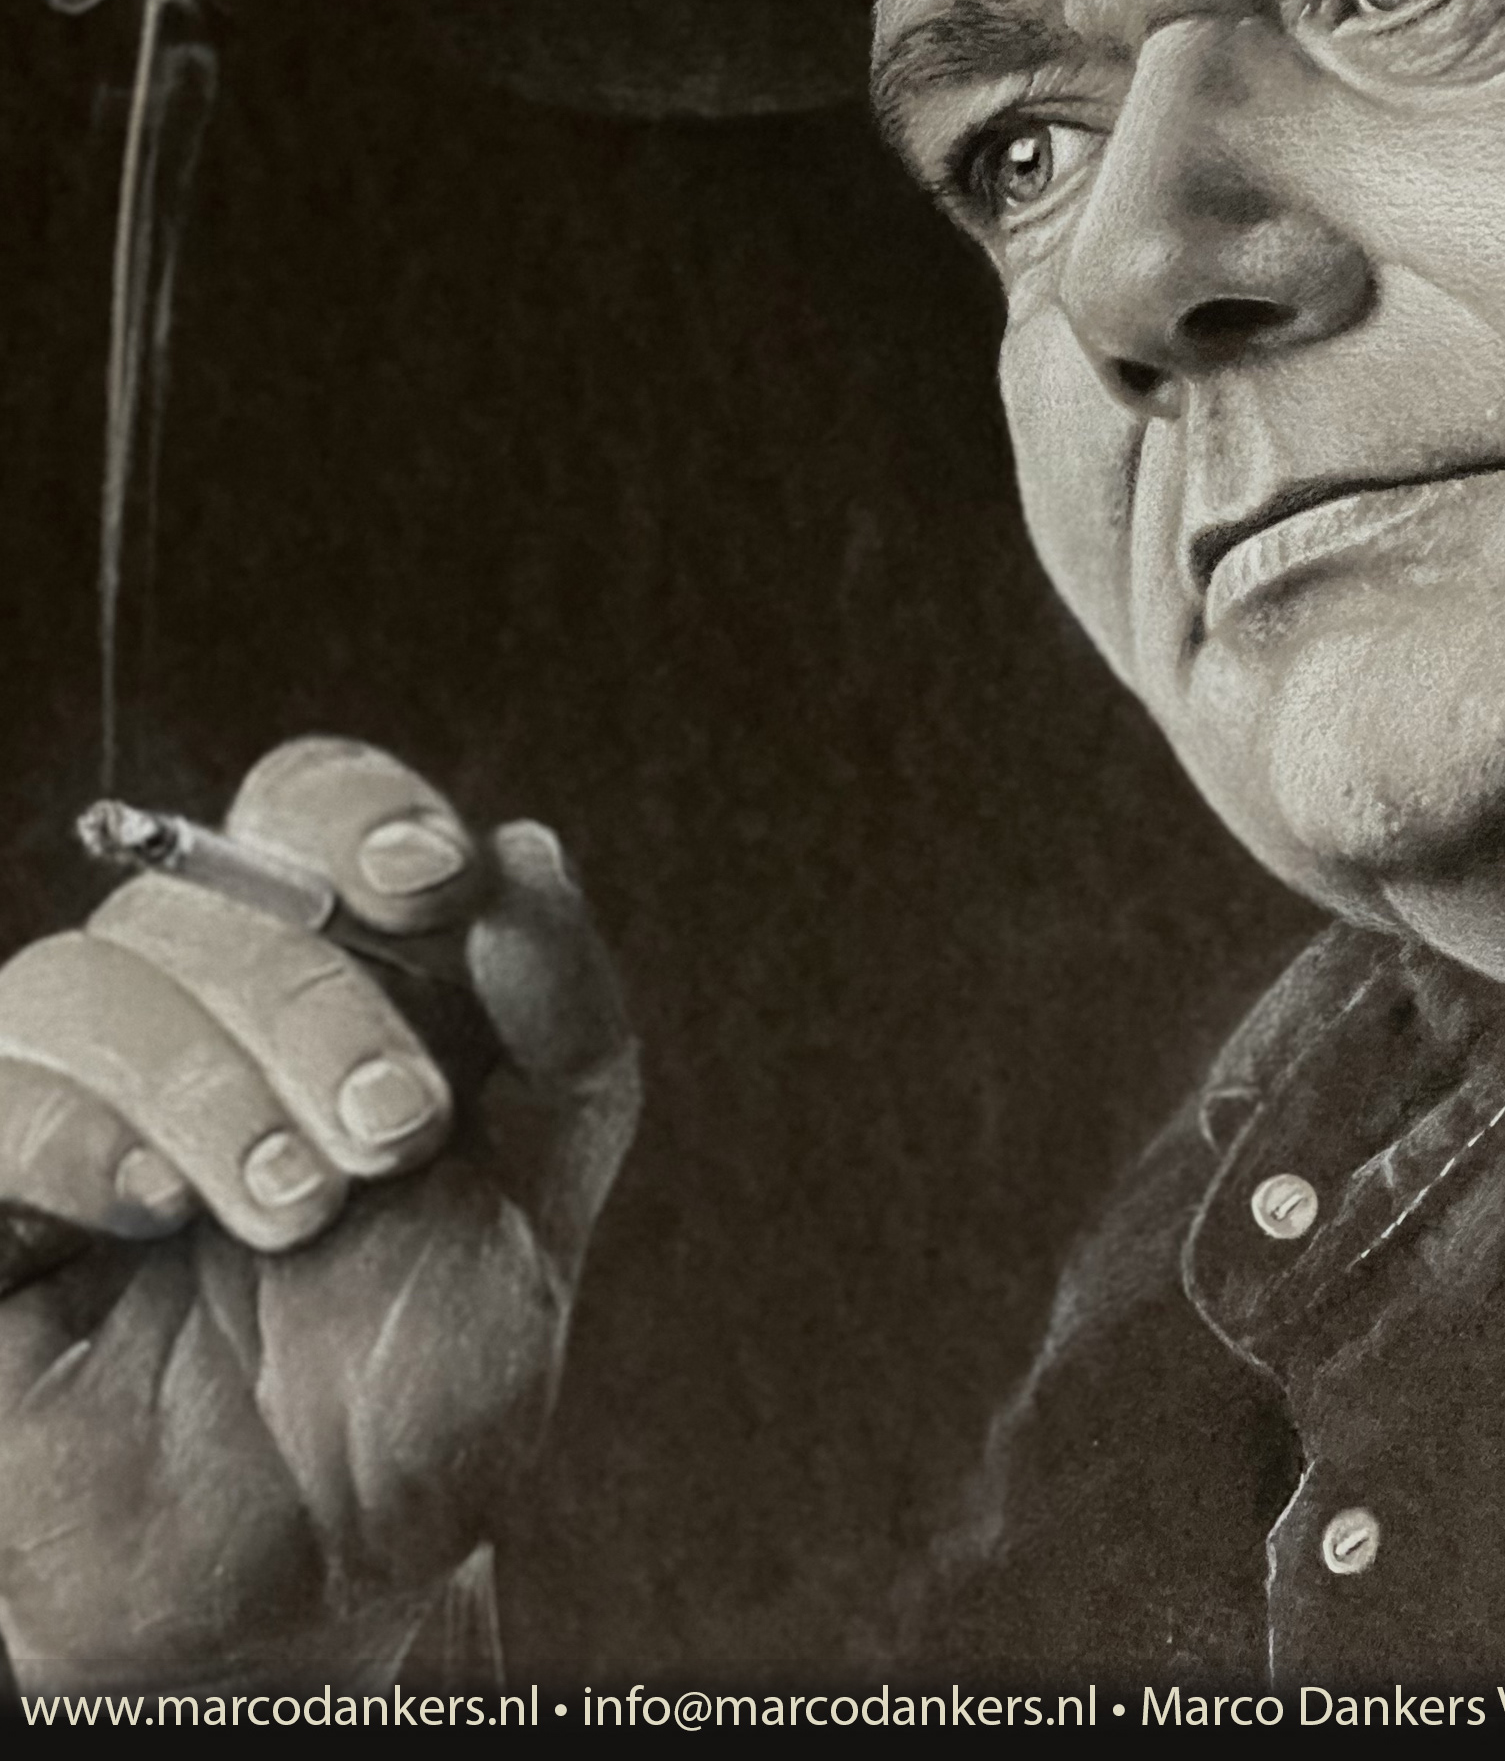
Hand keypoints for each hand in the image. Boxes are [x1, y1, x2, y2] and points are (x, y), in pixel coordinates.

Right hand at [0, 738, 637, 1689]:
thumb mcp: (542, 1195)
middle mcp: (191, 1006)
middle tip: (398, 1133)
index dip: (361, 812)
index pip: (304, 804)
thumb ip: (564, 1025)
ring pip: (84, 979)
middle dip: (325, 1005)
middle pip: (211, 898)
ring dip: (214, 1082)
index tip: (434, 880)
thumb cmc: (423, 1362)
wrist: (322, 1567)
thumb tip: (526, 849)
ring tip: (298, 1209)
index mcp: (328, 975)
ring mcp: (75, 1096)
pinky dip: (77, 1130)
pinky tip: (156, 1205)